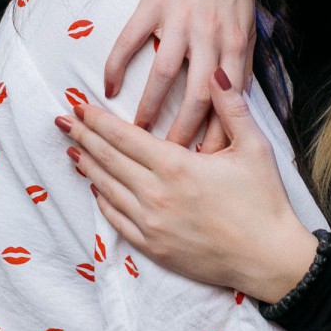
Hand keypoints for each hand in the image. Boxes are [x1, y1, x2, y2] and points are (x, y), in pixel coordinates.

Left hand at [60, 70, 316, 301]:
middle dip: (84, 138)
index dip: (99, 121)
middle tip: (63, 122)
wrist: (268, 257)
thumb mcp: (254, 147)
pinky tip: (96, 189)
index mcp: (177, 167)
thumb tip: (215, 73)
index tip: (79, 106)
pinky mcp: (153, 247)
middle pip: (109, 160)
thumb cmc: (264, 201)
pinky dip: (103, 201)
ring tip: (73, 151)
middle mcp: (156, 195)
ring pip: (108, 189)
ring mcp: (151, 224)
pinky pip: (116, 220)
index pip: (125, 137)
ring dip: (88, 168)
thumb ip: (232, 108)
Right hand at [104, 0, 255, 145]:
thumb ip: (239, 64)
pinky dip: (116, 66)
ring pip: (163, 75)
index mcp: (234, 43)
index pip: (226, 101)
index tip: (205, 161)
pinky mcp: (152, 5)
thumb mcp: (247, 26)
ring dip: (148, 108)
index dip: (216, 134)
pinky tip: (109, 88)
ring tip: (137, 132)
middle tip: (168, 158)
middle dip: (181, 132)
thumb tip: (234, 109)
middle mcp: (208, 34)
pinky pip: (130, 41)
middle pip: (196, 96)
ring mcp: (179, 20)